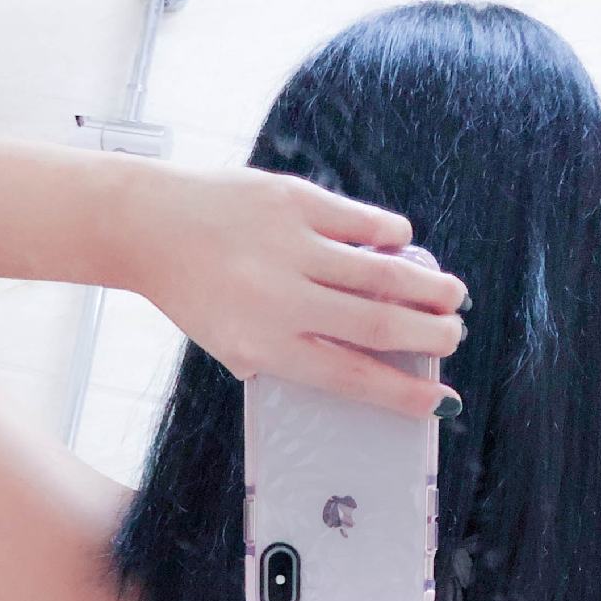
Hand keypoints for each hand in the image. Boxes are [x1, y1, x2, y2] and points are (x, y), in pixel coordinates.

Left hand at [132, 163, 468, 418]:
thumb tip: (361, 363)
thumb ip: (287, 356)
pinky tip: (402, 246)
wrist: (147, 226)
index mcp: (266, 346)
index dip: (401, 393)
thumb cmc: (195, 293)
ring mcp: (289, 245)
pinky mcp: (292, 199)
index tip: (439, 400)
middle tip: (452, 337)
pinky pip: (360, 222)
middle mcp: (281, 299)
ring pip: (381, 272)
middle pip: (377, 325)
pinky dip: (390, 236)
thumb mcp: (233, 345)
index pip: (350, 377)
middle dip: (429, 335)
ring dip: (427, 287)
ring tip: (452, 297)